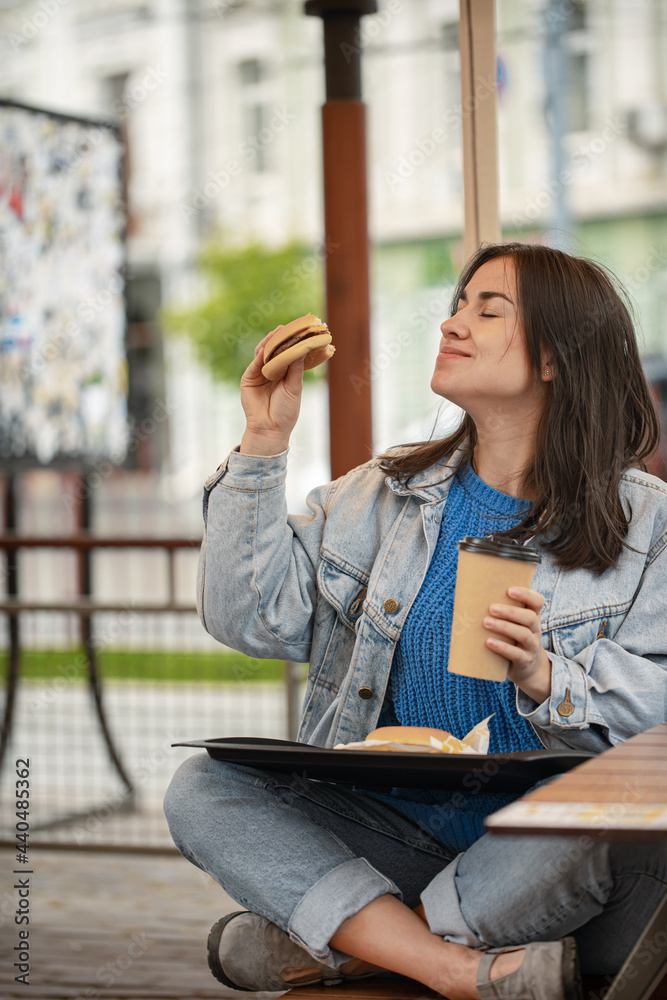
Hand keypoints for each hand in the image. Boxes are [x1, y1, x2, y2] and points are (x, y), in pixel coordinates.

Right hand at [239, 328, 304, 455]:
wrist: (271, 429)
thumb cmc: (286, 411)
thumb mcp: (294, 386)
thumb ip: (296, 367)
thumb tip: (301, 347)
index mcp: (285, 373)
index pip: (288, 353)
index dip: (292, 342)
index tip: (299, 330)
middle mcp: (272, 371)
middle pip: (275, 351)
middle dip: (280, 339)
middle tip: (286, 327)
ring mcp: (259, 374)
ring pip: (263, 354)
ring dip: (269, 343)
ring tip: (276, 333)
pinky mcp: (248, 379)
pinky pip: (255, 364)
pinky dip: (260, 356)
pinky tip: (265, 349)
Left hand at [483, 587, 551, 702]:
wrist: (527, 668)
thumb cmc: (512, 638)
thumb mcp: (512, 624)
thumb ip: (499, 611)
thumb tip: (468, 596)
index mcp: (532, 616)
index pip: (538, 601)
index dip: (526, 594)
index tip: (509, 590)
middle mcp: (535, 629)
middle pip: (530, 618)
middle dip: (510, 612)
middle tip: (491, 608)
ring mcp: (532, 646)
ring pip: (523, 635)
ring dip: (504, 627)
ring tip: (486, 623)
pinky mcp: (524, 661)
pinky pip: (516, 654)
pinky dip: (502, 647)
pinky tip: (488, 642)